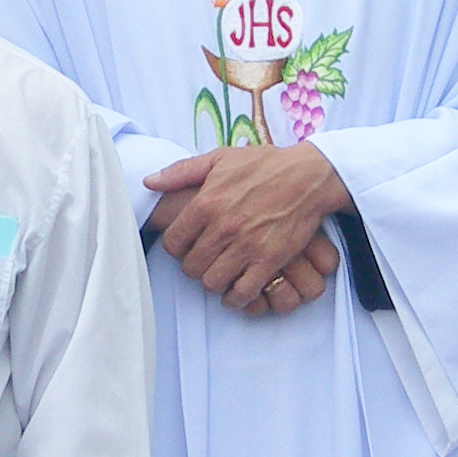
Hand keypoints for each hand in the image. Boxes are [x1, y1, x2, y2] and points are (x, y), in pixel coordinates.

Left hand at [144, 143, 350, 313]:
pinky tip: (236, 291)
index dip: (176, 248)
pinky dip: (236, 297)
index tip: (186, 247)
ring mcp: (246, 246)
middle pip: (191, 266)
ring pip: (212, 282)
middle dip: (194, 267)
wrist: (308, 176)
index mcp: (206, 202)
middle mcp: (223, 227)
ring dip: (213, 282)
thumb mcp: (219, 159)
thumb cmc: (263, 165)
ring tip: (219, 274)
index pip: (173, 242)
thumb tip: (149, 181)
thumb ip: (181, 171)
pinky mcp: (269, 260)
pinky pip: (242, 292)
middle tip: (204, 262)